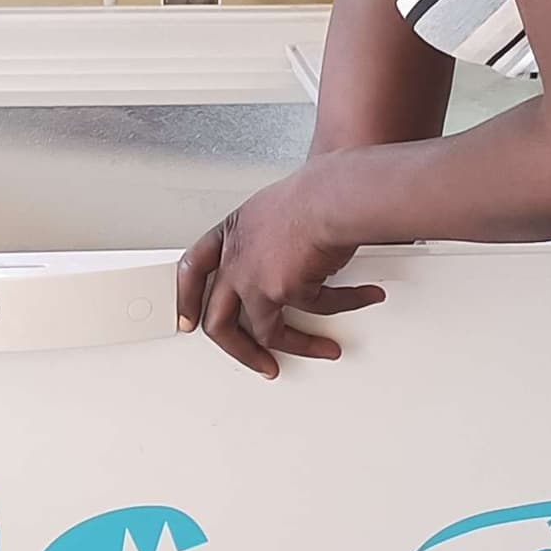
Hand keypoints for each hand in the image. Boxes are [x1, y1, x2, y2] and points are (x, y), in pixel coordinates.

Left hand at [175, 172, 386, 377]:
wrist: (330, 196)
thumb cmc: (311, 190)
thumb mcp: (277, 206)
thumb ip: (274, 226)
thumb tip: (298, 208)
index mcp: (230, 235)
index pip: (194, 269)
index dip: (187, 298)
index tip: (189, 320)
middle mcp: (235, 261)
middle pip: (219, 322)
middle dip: (240, 351)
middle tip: (258, 361)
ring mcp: (255, 281)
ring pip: (268, 333)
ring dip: (301, 347)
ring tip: (322, 349)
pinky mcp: (282, 292)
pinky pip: (318, 310)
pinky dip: (345, 305)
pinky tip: (362, 297)